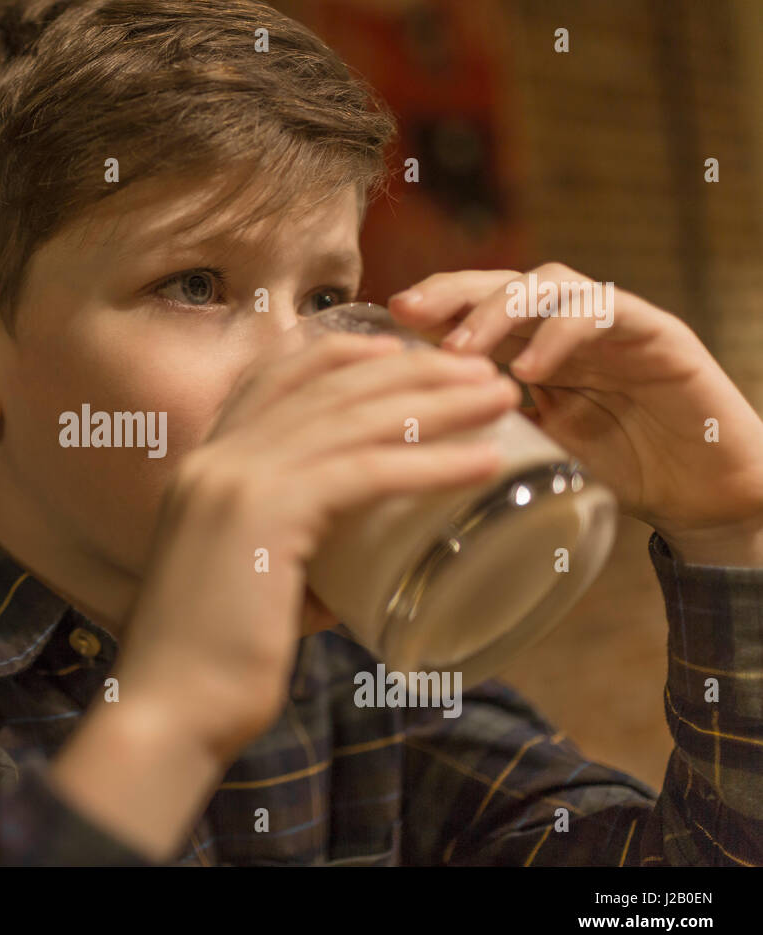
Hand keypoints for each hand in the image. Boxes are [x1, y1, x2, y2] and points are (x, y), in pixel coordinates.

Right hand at [114, 329, 520, 763]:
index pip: (271, 380)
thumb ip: (294, 570)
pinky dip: (431, 464)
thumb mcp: (246, 588)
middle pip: (325, 386)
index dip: (337, 353)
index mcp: (203, 468)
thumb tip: (350, 584)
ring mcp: (235, 481)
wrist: (165, 709)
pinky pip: (365, 474)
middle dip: (410, 369)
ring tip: (500, 400)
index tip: (395, 348)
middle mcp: (216, 460)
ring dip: (437, 403)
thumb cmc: (207, 666)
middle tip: (479, 371)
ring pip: (352, 420)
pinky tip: (483, 464)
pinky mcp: (265, 516)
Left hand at [389, 265, 762, 561]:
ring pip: (549, 284)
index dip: (432, 306)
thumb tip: (407, 430)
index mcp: (536, 346)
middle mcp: (570, 326)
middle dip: (451, 292)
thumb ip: (488, 424)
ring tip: (461, 350)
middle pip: (503, 282)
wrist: (701, 498)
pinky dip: (562, 334)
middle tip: (407, 311)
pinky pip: (605, 311)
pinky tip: (530, 370)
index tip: (385, 319)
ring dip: (499, 311)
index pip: (477, 307)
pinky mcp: (658, 333)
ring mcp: (614, 323)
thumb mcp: (533, 450)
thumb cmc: (616, 474)